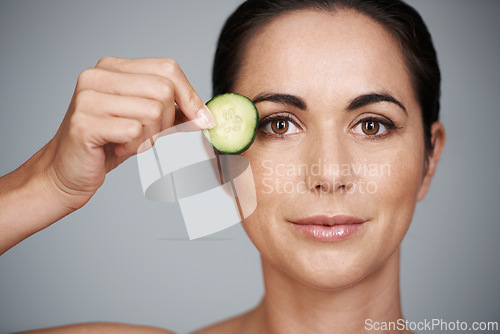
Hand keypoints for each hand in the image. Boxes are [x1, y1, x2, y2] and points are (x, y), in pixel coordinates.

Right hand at [42, 57, 214, 209]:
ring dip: (151, 136)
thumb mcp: (145, 120)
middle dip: (169, 120)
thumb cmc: (109, 144)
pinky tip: (118, 149)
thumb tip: (206, 114)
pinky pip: (135, 132)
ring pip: (153, 111)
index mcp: (113, 67)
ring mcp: (89, 97)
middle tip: (150, 136)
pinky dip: (135, 148)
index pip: (168, 68)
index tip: (202, 120)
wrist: (68, 171)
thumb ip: (172, 109)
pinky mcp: (85, 122)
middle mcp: (98, 75)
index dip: (190, 96)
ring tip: (130, 143)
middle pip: (164, 89)